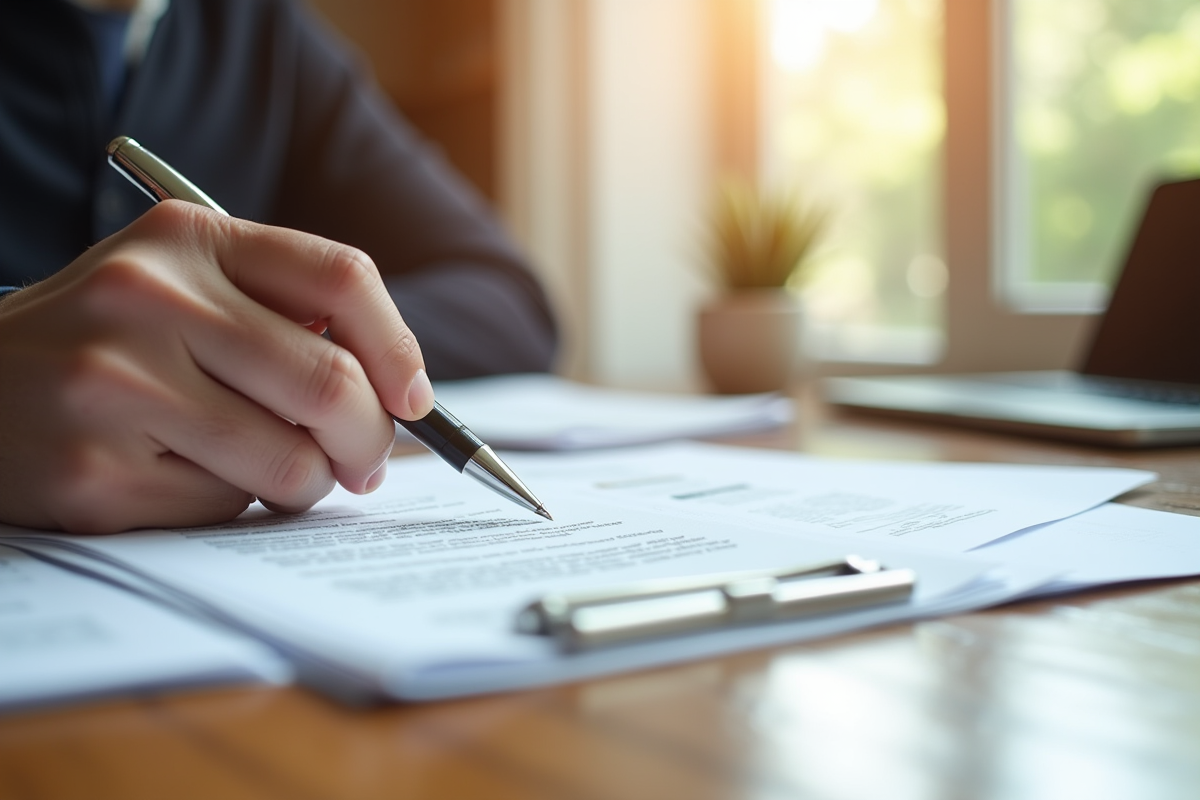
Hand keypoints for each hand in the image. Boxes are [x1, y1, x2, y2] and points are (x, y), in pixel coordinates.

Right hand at [0, 201, 434, 532]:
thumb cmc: (107, 342)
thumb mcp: (183, 288)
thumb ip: (282, 314)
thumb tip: (400, 391)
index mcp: (187, 239)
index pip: (341, 276)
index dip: (399, 347)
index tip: (414, 399)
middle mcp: (147, 298)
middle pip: (330, 381)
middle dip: (369, 439)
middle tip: (364, 463)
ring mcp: (113, 385)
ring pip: (290, 462)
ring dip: (307, 482)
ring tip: (276, 472)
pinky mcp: (93, 472)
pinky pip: (225, 509)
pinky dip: (232, 507)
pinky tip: (183, 480)